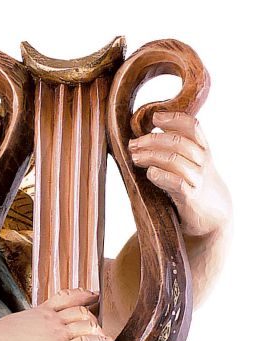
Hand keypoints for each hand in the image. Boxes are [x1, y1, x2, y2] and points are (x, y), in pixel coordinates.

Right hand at [0, 289, 112, 340]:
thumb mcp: (6, 327)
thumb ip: (16, 328)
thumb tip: (7, 334)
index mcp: (36, 313)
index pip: (64, 298)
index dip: (82, 295)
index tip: (92, 293)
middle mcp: (50, 320)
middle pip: (79, 311)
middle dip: (91, 316)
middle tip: (97, 322)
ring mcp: (57, 334)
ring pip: (86, 325)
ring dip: (96, 330)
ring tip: (102, 335)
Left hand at [128, 111, 231, 237]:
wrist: (214, 215)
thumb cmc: (195, 185)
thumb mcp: (192, 164)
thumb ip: (178, 150)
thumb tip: (149, 137)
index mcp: (202, 149)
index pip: (192, 126)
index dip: (174, 119)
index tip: (155, 118)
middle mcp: (202, 161)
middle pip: (178, 142)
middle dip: (152, 140)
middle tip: (133, 144)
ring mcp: (197, 179)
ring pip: (175, 160)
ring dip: (151, 156)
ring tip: (135, 157)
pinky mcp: (190, 197)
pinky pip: (177, 183)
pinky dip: (162, 176)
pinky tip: (150, 173)